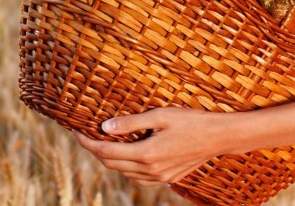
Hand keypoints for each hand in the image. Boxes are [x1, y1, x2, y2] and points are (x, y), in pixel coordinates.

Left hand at [72, 107, 232, 185]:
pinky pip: (138, 178)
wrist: (219, 137)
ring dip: (109, 160)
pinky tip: (125, 155)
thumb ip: (131, 123)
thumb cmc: (191, 121)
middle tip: (84, 134)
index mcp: (146, 154)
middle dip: (94, 150)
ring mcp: (159, 177)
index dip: (87, 142)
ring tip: (102, 142)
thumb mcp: (159, 115)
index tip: (75, 131)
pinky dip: (126, 167)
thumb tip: (104, 127)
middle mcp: (150, 170)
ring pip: (124, 173)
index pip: (105, 152)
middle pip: (111, 164)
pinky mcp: (167, 178)